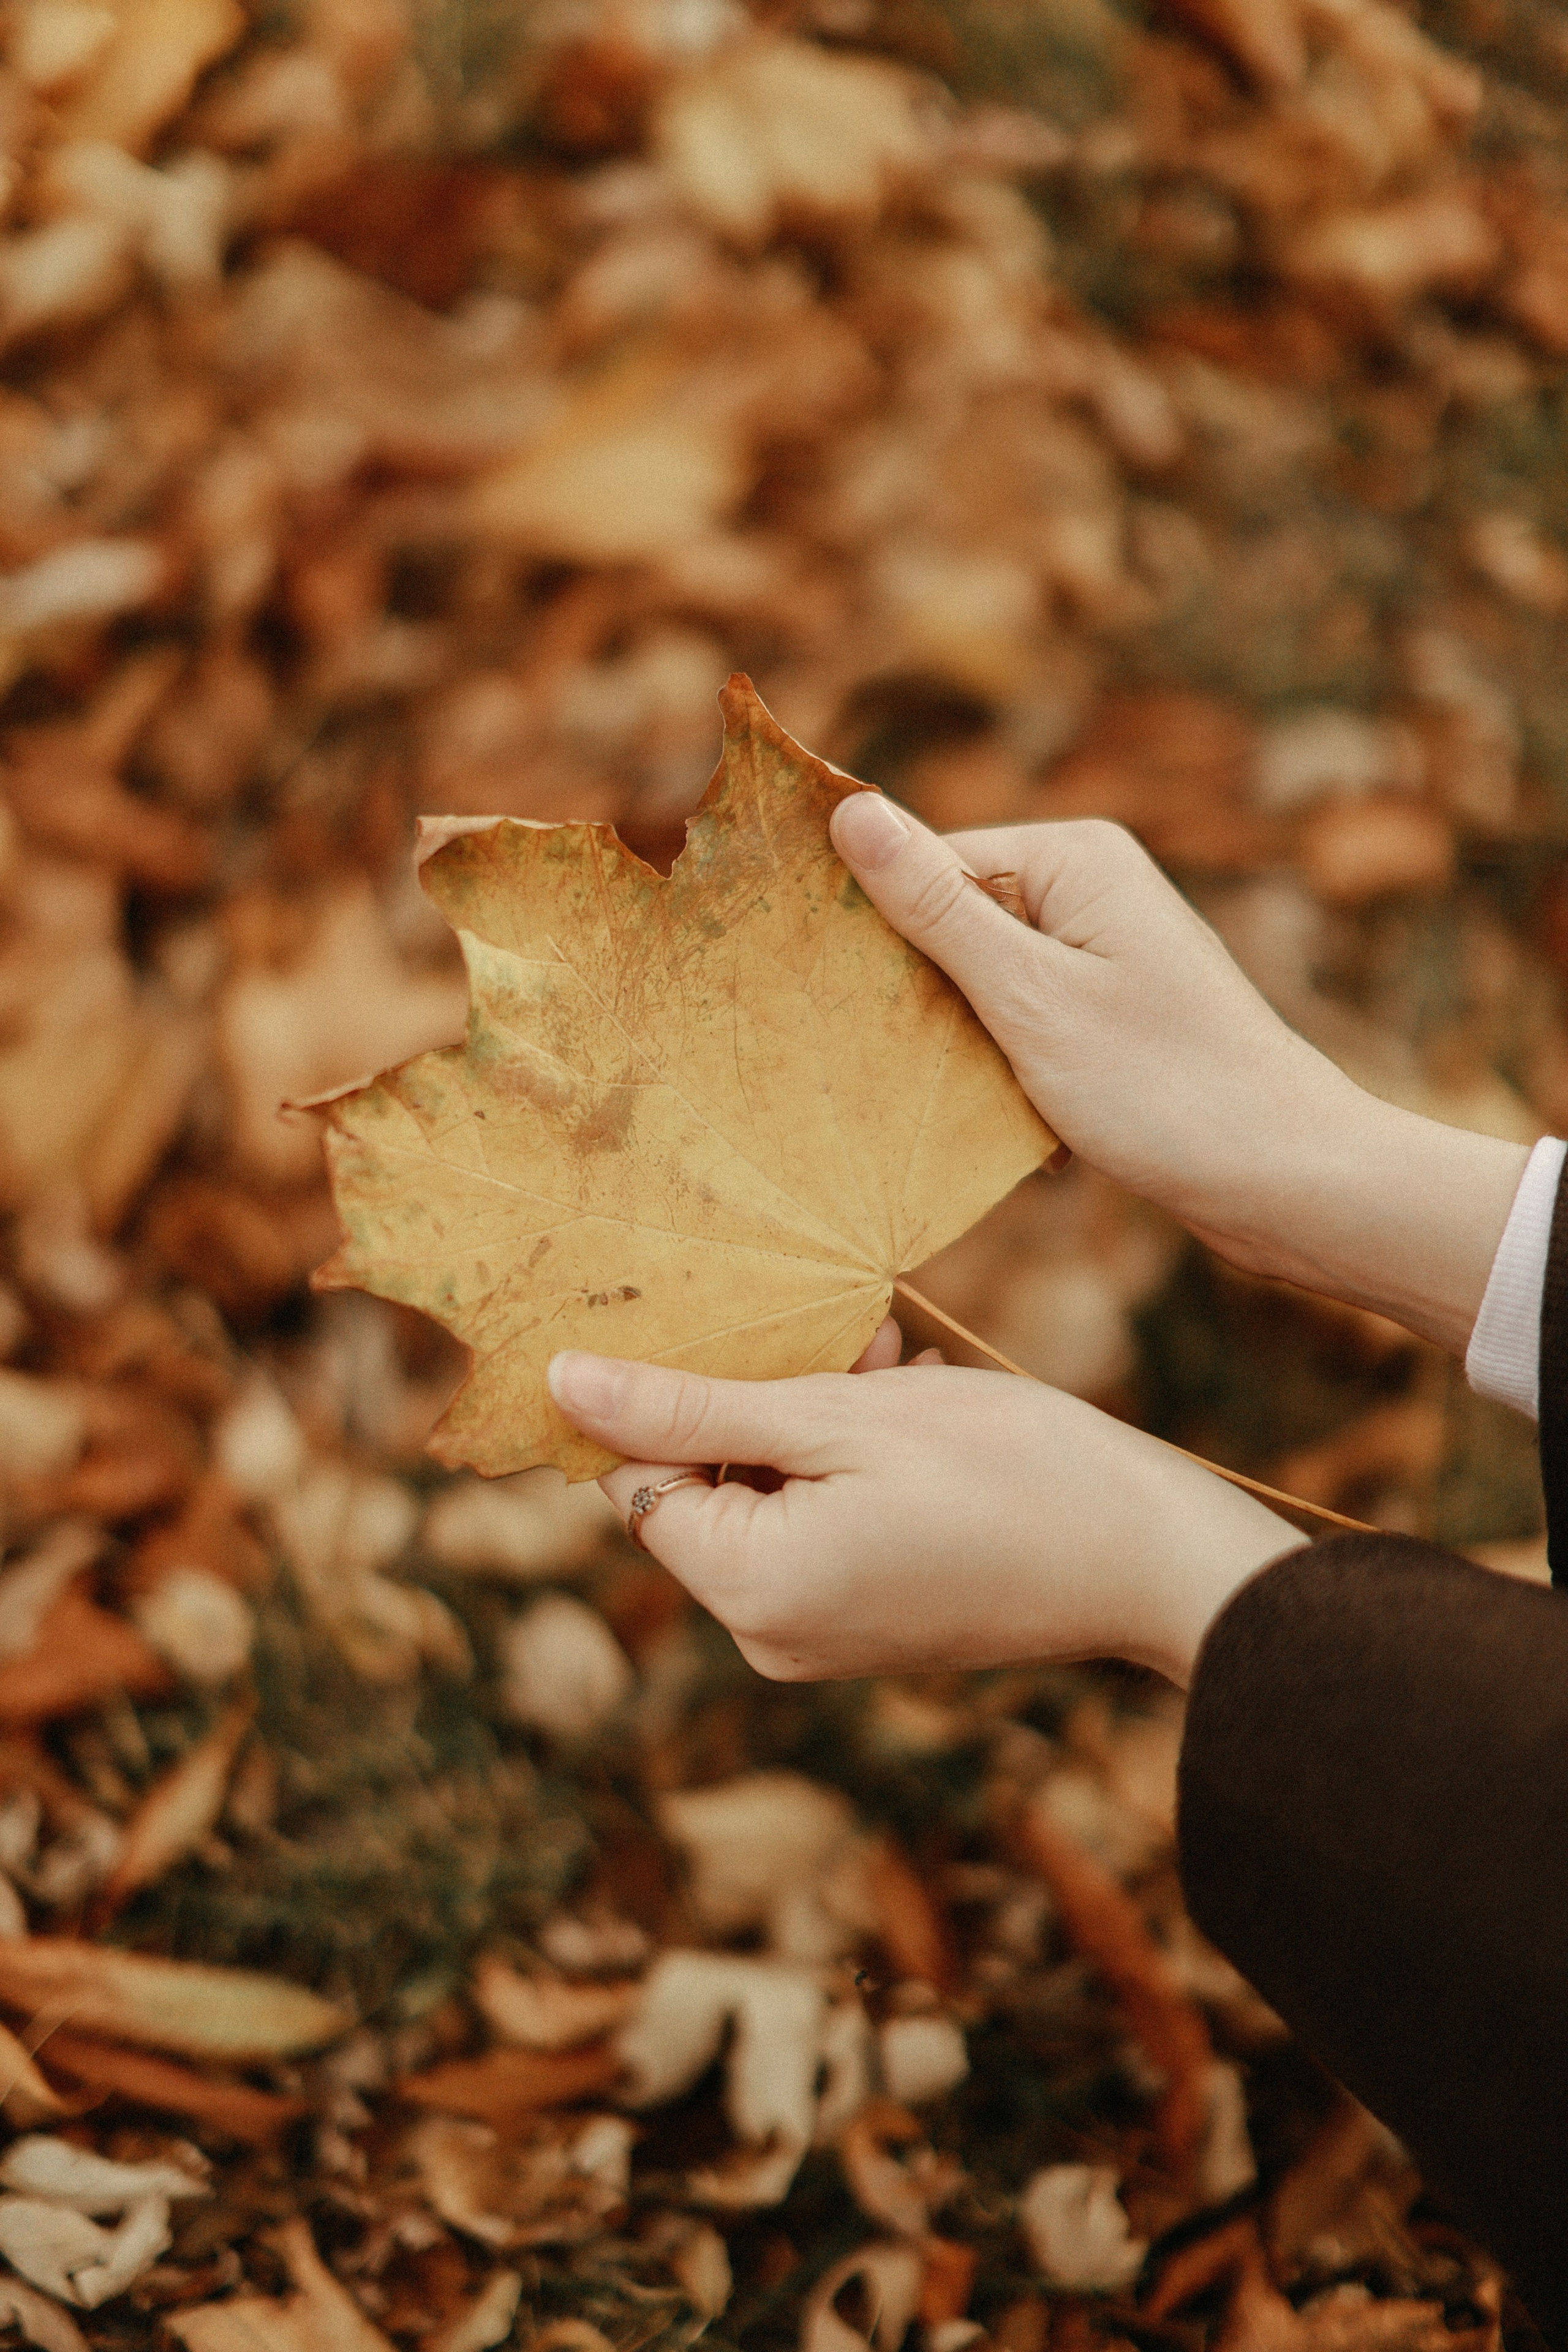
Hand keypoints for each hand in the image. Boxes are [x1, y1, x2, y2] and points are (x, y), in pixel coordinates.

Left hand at [547, 1324, 1303, 1688]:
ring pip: (770, 1495)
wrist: (1154, 1557)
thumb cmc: (1008, 1473)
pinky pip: (820, 1527)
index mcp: (747, 1588)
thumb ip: (691, 1404)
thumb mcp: (838, 1414)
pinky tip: (916, 1405)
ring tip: (894, 1365)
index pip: (633, 1479)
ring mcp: (824, 1638)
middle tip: (847, 1340)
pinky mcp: (872, 1625)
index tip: (727, 1325)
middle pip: (703, 1487)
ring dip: (814, 1418)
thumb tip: (562, 1380)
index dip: (664, 1395)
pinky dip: (849, 1462)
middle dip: (758, 1400)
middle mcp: (769, 1635)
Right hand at [829, 797, 1527, 1354]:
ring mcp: (1105, 953)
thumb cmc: (1163, 1086)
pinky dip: (995, 1061)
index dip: (874, 929)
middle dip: (912, 987)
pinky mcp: (1112, 1014)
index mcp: (1073, 856)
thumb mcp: (1028, 996)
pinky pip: (1020, 1020)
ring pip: (981, 981)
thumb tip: (851, 810)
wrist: (1283, 1178)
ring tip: (931, 1089)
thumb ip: (934, 908)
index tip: (824, 994)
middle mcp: (1092, 889)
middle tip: (870, 1054)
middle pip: (952, 921)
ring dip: (951, 1035)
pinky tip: (984, 1109)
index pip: (927, 865)